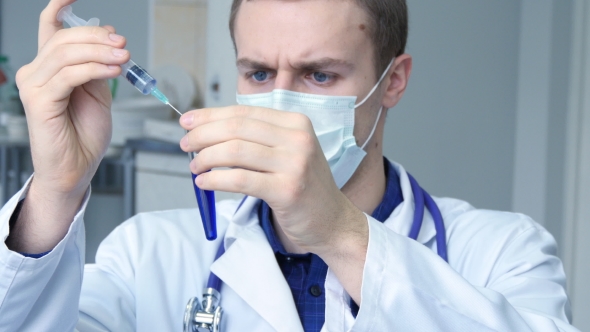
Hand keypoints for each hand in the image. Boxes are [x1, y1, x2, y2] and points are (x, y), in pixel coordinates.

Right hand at [6, 0, 129, 252]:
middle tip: (123, 44)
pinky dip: (94, 69)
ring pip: (66, 54)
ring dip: (100, 52)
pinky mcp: (40, 101)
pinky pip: (69, 75)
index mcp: (49, 68)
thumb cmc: (84, 135)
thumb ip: (98, 68)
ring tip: (123, 58)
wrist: (76, 168)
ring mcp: (33, 86)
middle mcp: (35, 73)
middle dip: (97, 37)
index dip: (59, 7)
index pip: (48, 28)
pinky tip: (114, 71)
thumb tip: (110, 42)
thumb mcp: (98, 94)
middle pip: (63, 38)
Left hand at [179, 106, 366, 253]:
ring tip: (195, 167)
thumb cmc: (303, 185)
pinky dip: (215, 180)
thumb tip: (206, 131)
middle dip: (203, 135)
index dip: (210, 115)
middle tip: (186, 145)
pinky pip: (240, 179)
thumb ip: (255, 139)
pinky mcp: (287, 190)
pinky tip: (204, 183)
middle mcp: (298, 138)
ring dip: (206, 158)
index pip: (244, 113)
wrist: (331, 220)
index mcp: (296, 122)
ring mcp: (295, 164)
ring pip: (235, 152)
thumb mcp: (286, 152)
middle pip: (237, 128)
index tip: (188, 121)